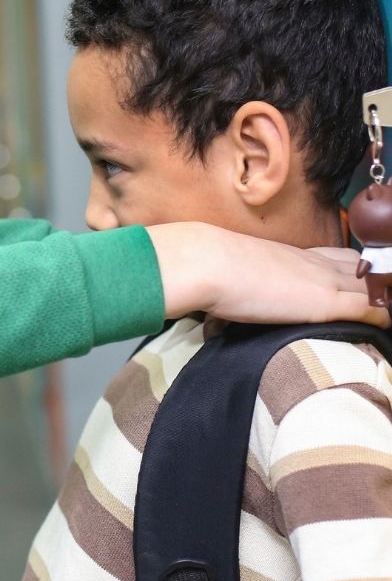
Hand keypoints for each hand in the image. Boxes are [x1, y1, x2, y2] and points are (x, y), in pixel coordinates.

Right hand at [147, 222, 389, 326]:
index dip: (354, 269)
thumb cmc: (208, 267)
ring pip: (374, 286)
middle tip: (381, 295)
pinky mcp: (327, 301)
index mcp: (293, 256)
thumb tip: (228, 300)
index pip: (338, 258)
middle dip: (377, 281)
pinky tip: (387, 324)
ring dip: (383, 296)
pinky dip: (384, 315)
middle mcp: (314, 264)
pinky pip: (372, 308)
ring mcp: (324, 281)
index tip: (361, 280)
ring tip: (386, 308)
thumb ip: (243, 281)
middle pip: (363, 269)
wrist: (207, 262)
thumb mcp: (234, 271)